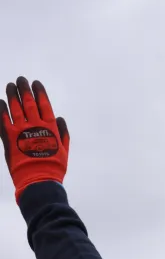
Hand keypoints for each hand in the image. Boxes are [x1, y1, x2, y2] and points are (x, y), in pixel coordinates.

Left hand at [1, 77, 69, 201]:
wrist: (39, 179)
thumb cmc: (54, 167)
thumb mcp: (64, 150)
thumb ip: (63, 133)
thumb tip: (59, 118)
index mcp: (50, 128)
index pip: (44, 105)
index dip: (39, 93)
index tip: (36, 83)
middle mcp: (35, 126)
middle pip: (28, 103)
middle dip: (24, 89)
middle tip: (20, 79)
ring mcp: (21, 131)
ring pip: (15, 108)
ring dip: (12, 95)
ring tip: (10, 85)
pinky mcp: (9, 138)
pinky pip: (3, 120)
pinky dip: (1, 110)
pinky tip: (0, 102)